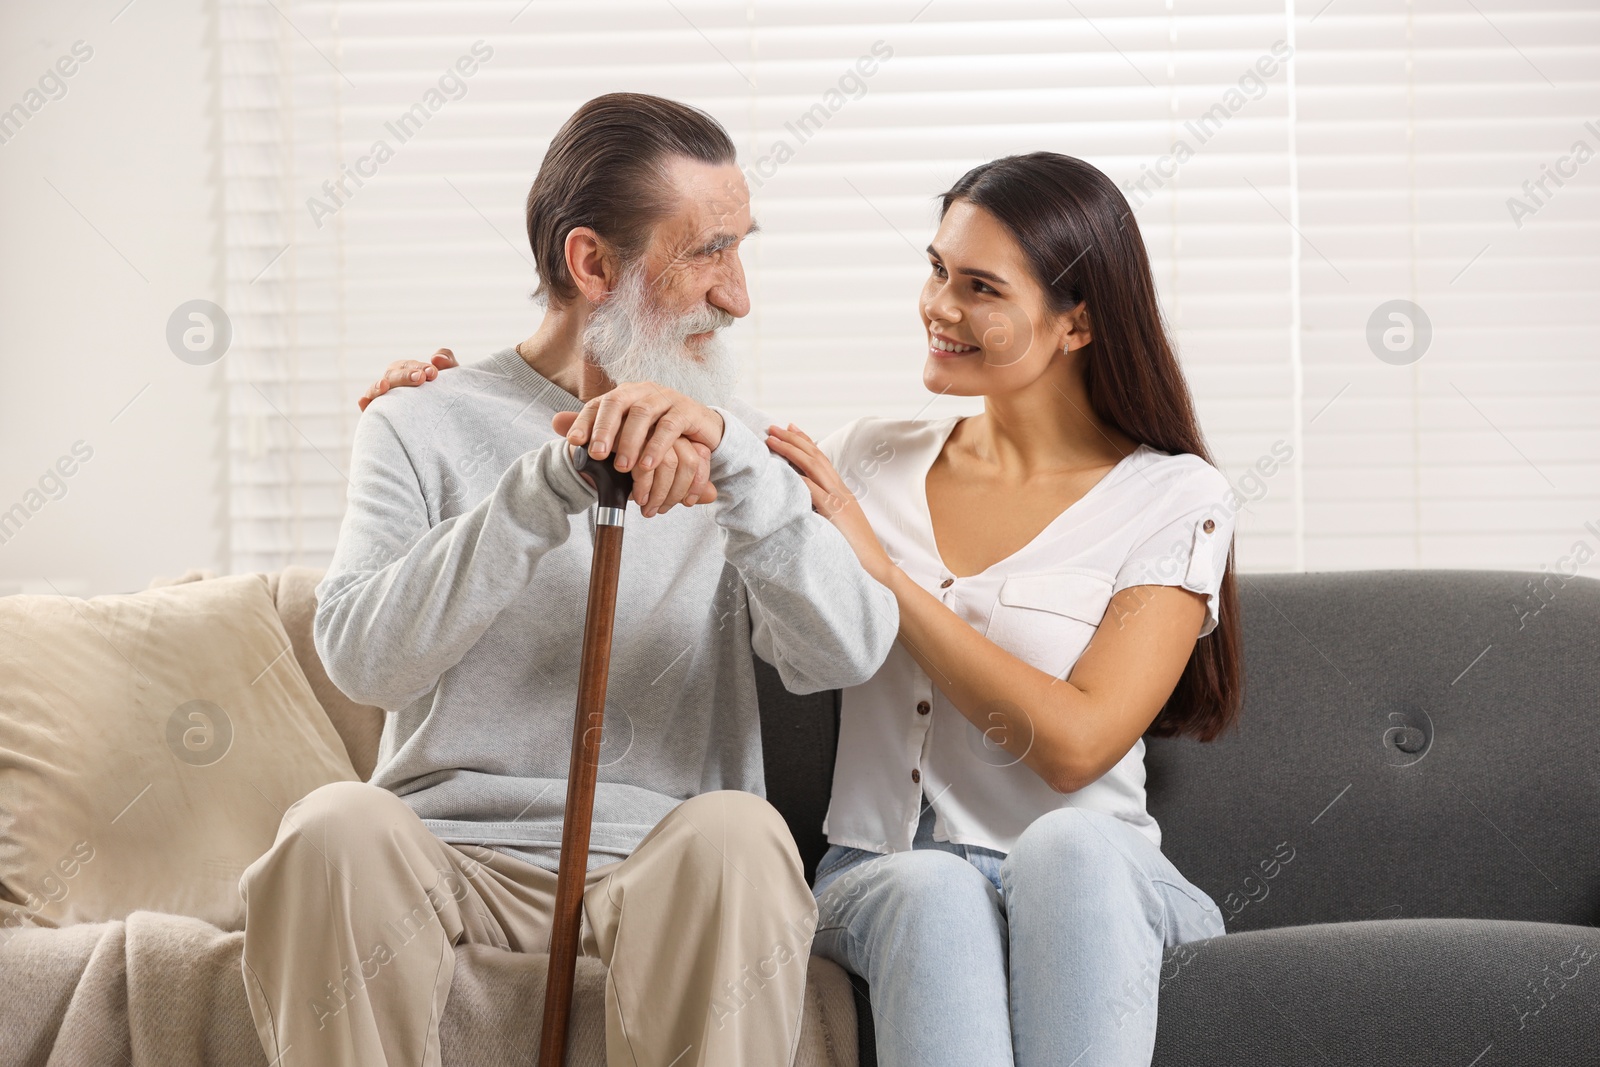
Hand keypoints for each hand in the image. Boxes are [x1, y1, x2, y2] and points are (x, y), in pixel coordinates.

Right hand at [358, 349, 458, 410]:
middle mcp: (395, 383)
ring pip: (378, 388)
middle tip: (421, 378)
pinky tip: (364, 402)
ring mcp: (387, 398)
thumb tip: (436, 358)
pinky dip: (366, 403)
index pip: (409, 366)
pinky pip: (370, 408)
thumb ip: (449, 364)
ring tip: (384, 386)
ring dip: (378, 386)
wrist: (451, 424)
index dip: (419, 367)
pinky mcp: (381, 414)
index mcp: (409, 372)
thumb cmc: (448, 396)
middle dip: (405, 376)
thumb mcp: (453, 380)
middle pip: (393, 375)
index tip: (433, 373)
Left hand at [556, 382, 724, 515]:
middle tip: (595, 455)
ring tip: (622, 467)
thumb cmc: (658, 432)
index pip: (598, 403)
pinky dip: (657, 447)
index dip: (584, 421)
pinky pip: (669, 426)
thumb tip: (555, 423)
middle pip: (618, 403)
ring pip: (643, 414)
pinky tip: (647, 465)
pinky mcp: (687, 410)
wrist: (700, 429)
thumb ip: (594, 429)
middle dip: (605, 430)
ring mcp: (666, 398)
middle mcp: (642, 391)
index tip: (573, 442)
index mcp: (624, 395)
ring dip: (631, 442)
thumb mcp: (626, 432)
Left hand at [764, 423, 894, 582]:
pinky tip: (783, 470)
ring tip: (772, 438)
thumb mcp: (836, 524)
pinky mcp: (836, 515)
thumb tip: (801, 505)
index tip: (789, 428)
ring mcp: (840, 501)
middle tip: (773, 426)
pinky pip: (814, 491)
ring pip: (813, 467)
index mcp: (841, 492)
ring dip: (791, 450)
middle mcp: (841, 491)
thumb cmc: (854, 552)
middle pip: (815, 456)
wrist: (878, 569)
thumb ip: (822, 511)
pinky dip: (798, 478)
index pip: (821, 459)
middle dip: (793, 439)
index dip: (805, 441)